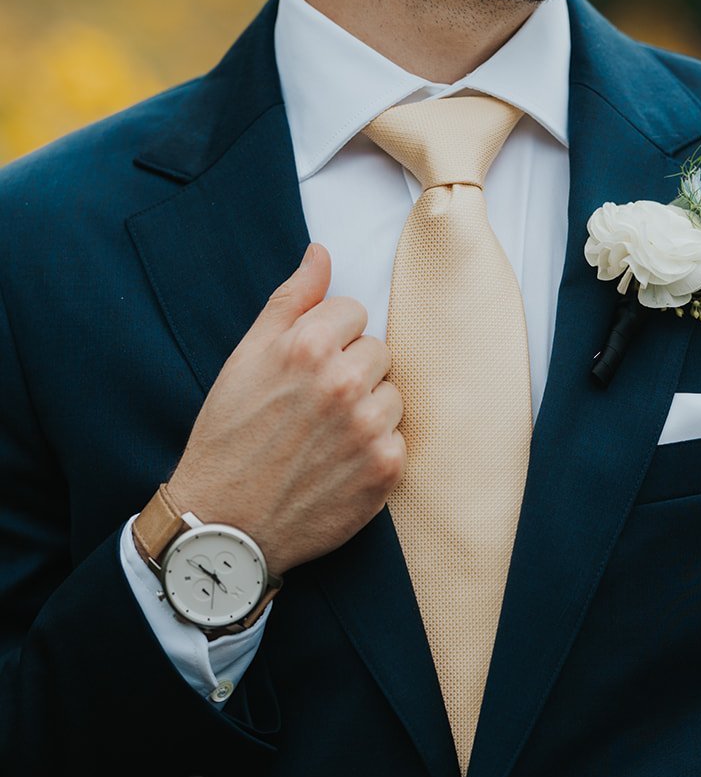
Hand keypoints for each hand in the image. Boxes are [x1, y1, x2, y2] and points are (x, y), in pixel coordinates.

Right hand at [167, 244, 405, 575]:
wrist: (226, 522)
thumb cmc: (229, 437)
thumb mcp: (245, 358)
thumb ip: (290, 301)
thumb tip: (321, 254)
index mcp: (308, 346)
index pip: (354, 312)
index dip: (328, 338)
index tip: (305, 368)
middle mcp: (344, 382)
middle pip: (377, 350)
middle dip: (351, 371)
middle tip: (312, 406)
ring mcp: (369, 427)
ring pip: (392, 393)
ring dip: (367, 410)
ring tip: (325, 436)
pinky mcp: (386, 468)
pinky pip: (398, 438)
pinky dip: (375, 451)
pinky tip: (338, 464)